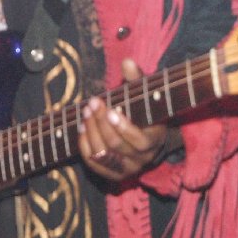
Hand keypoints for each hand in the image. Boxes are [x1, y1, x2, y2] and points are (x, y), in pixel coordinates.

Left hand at [79, 58, 167, 182]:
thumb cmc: (142, 110)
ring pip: (103, 154)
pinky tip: (82, 128)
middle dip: (100, 123)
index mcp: (155, 140)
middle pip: (116, 145)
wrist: (144, 134)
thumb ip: (136, 79)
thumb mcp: (143, 94)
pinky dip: (85, 145)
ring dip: (91, 132)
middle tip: (91, 104)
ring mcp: (127, 169)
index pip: (140, 140)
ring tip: (85, 113)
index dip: (123, 127)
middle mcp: (143, 159)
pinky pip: (94, 163)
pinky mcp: (113, 175)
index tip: (109, 110)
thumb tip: (127, 62)